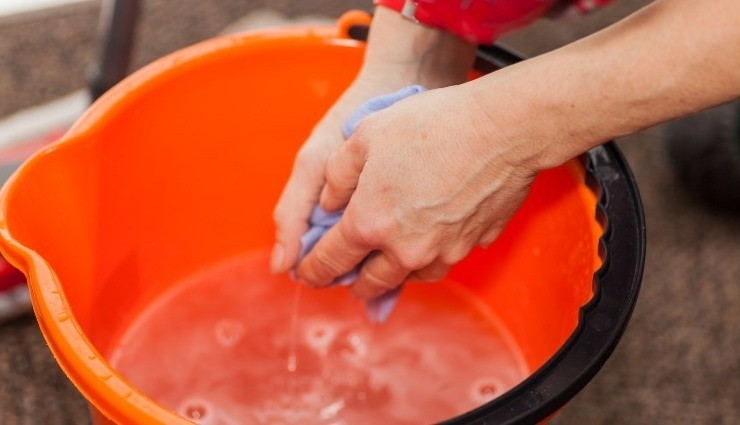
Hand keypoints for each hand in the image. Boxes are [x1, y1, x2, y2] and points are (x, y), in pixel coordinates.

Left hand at [294, 85, 540, 298]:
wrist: (501, 129)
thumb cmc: (431, 125)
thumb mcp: (364, 136)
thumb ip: (336, 176)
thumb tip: (328, 203)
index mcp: (369, 223)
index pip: (330, 261)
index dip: (313, 271)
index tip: (306, 275)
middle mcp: (404, 248)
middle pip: (371, 283)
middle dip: (353, 283)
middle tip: (347, 278)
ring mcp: (443, 251)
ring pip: (410, 277)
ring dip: (394, 274)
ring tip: (388, 263)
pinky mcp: (473, 244)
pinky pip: (444, 261)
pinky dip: (429, 259)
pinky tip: (428, 242)